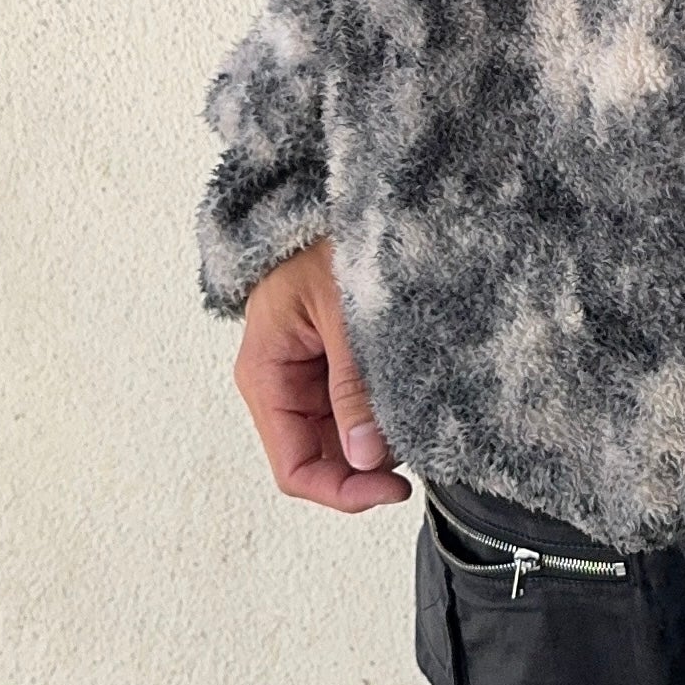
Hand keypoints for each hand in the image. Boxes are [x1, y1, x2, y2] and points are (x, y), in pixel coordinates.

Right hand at [233, 240, 412, 513]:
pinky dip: (382, 411)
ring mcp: (307, 373)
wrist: (328, 193)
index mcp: (265, 375)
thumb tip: (364, 459)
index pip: (294, 468)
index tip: (395, 488)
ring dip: (378, 439)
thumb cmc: (323, 237)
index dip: (342, 491)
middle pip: (320, 458)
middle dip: (366, 466)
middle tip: (419, 447)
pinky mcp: (332, 359)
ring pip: (342, 436)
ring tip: (418, 410)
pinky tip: (410, 395)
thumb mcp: (342, 312)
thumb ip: (353, 386)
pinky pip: (354, 405)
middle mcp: (281, 382)